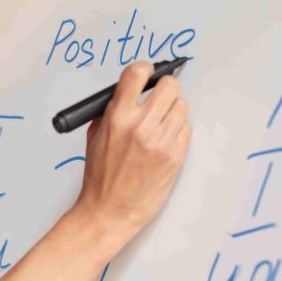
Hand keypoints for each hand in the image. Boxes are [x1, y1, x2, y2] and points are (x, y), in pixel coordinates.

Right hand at [73, 60, 192, 237]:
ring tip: (161, 123)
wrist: (109, 211)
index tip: (147, 72)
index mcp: (117, 118)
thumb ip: (111, 111)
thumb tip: (128, 92)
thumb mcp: (95, 137)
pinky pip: (187, 129)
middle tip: (160, 96)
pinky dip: (178, 131)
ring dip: (173, 111)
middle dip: (165, 88)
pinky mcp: (176, 157)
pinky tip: (165, 141)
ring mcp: (162, 142)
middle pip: (169, 86)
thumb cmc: (100, 178)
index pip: (137, 74)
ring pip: (182, 106)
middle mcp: (141, 127)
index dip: (145, 69)